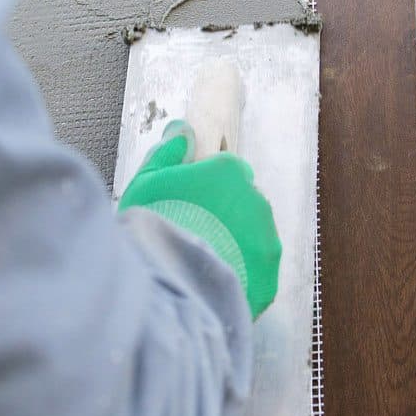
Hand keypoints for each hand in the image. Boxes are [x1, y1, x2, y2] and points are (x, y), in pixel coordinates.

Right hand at [118, 121, 281, 318]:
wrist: (169, 283)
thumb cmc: (155, 226)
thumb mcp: (147, 181)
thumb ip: (167, 153)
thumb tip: (183, 131)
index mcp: (229, 172)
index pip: (224, 172)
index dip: (204, 189)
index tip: (187, 205)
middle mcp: (256, 201)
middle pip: (241, 204)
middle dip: (222, 216)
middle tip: (191, 234)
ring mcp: (266, 241)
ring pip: (251, 238)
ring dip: (232, 245)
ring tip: (200, 264)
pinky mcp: (268, 279)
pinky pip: (254, 273)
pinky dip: (238, 277)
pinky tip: (212, 284)